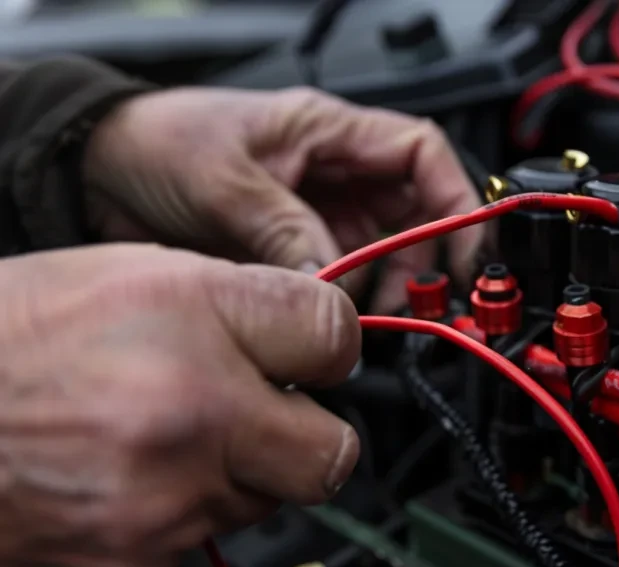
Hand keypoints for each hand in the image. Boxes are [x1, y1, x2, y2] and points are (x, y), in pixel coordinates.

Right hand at [0, 244, 359, 566]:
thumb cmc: (6, 338)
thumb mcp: (132, 274)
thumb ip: (241, 304)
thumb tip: (313, 338)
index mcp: (191, 326)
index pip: (335, 341)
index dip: (330, 348)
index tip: (311, 355)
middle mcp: (188, 422)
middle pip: (331, 452)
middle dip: (309, 432)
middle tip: (263, 409)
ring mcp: (164, 506)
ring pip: (264, 499)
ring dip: (240, 469)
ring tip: (166, 431)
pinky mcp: (135, 562)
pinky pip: (204, 534)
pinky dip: (185, 506)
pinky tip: (127, 470)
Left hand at [83, 86, 482, 312]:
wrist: (93, 175)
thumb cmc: (155, 142)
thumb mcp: (228, 183)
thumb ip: (287, 233)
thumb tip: (333, 287)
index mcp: (331, 133)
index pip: (423, 157)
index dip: (457, 203)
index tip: (465, 254)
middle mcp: (336, 175)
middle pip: (415, 219)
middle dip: (422, 265)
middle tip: (410, 306)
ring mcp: (318, 217)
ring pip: (383, 259)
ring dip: (382, 293)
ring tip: (359, 318)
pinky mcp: (295, 254)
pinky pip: (342, 284)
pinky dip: (346, 308)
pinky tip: (330, 321)